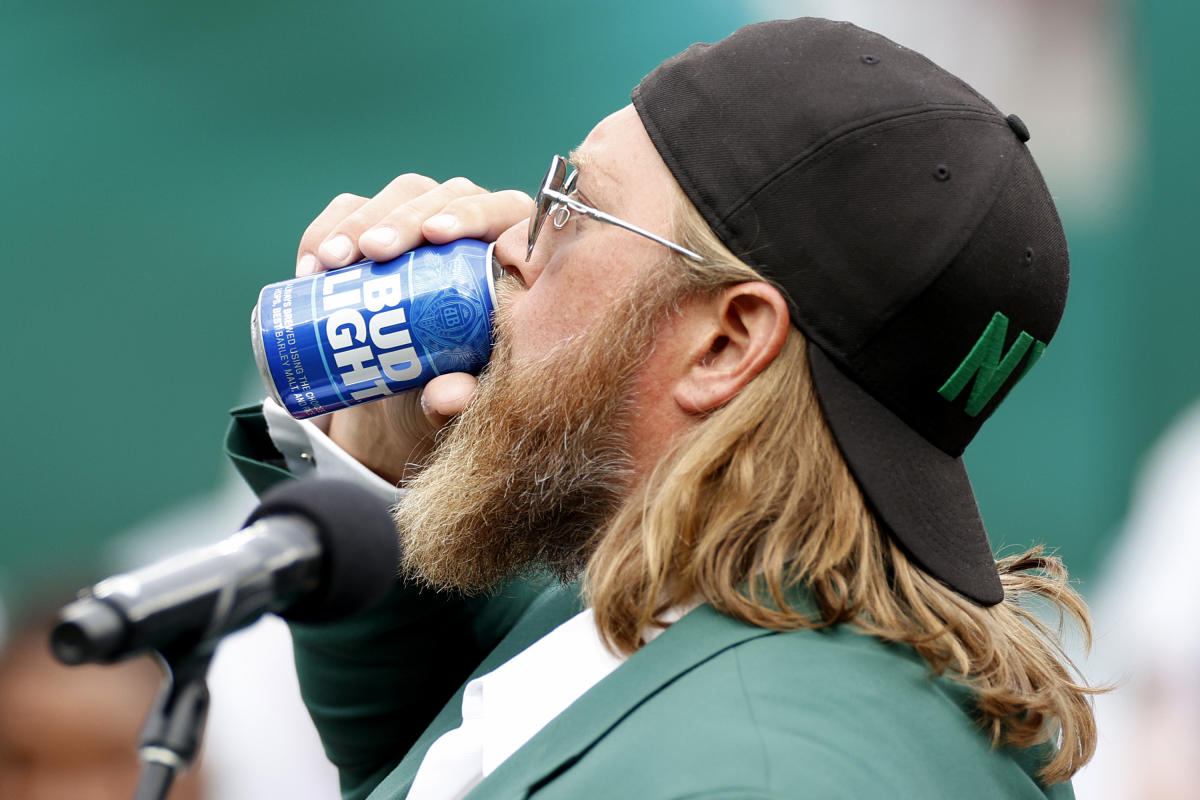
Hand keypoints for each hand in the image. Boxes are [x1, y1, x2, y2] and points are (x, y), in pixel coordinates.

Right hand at [295, 175, 531, 484]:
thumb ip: (462, 397)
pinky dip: (326, 231)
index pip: (505, 215)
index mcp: (516, 258)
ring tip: (333, 263)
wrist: (405, 397)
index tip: (438, 235)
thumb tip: (450, 396)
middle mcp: (478, 227)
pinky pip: (351, 210)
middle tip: (373, 252)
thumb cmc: (453, 388)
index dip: (474, 214)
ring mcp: (428, 219)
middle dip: (406, 218)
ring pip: (402, 195)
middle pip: (449, 194)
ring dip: (362, 221)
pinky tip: (311, 267)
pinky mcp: (379, 223)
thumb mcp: (460, 398)